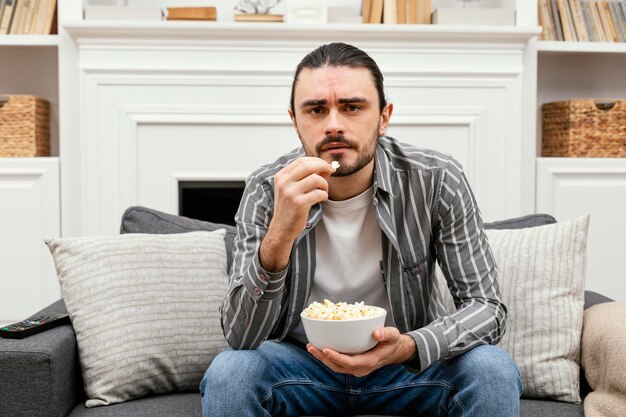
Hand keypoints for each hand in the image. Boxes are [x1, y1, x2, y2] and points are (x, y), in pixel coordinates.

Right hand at [260, 157, 332, 271]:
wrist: (281, 228)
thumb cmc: (289, 207)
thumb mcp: (291, 189)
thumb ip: (304, 176)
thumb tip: (326, 167)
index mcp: (281, 176)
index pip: (301, 161)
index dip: (316, 161)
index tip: (325, 166)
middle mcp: (284, 182)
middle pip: (308, 165)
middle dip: (323, 166)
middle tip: (330, 171)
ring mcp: (291, 193)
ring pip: (316, 179)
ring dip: (324, 184)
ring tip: (323, 190)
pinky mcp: (299, 203)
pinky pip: (319, 193)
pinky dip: (324, 195)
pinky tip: (321, 198)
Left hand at [306, 327, 416, 376]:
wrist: (393, 351)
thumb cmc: (392, 342)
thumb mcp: (393, 335)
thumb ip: (386, 334)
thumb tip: (377, 333)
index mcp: (369, 362)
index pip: (350, 362)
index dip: (337, 357)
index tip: (325, 349)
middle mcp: (360, 368)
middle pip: (338, 366)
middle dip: (323, 358)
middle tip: (311, 347)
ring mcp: (355, 368)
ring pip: (335, 366)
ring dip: (321, 358)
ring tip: (310, 347)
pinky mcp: (351, 364)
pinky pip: (337, 363)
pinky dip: (326, 357)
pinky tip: (318, 347)